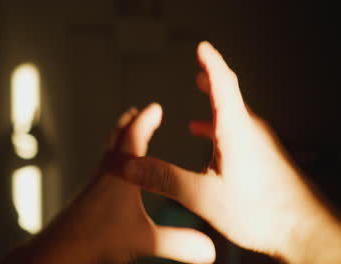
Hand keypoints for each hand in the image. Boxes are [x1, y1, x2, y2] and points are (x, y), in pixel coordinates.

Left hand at [3, 104, 215, 263]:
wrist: (58, 250)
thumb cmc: (98, 240)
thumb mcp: (145, 241)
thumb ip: (179, 243)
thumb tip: (211, 251)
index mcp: (121, 174)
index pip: (134, 137)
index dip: (146, 120)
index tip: (156, 107)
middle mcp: (106, 173)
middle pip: (116, 138)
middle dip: (129, 123)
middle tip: (137, 112)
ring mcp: (94, 184)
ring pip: (108, 153)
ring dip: (119, 140)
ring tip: (128, 138)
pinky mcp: (88, 196)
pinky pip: (104, 168)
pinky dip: (115, 160)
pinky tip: (118, 177)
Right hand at [120, 42, 340, 262]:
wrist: (302, 231)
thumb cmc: (261, 214)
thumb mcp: (204, 197)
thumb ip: (165, 179)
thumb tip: (130, 166)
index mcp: (236, 132)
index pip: (223, 85)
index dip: (210, 63)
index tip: (202, 47)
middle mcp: (250, 132)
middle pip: (229, 94)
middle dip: (211, 76)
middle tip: (199, 63)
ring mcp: (258, 144)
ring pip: (233, 113)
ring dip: (215, 100)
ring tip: (201, 89)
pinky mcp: (262, 157)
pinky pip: (238, 131)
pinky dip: (218, 125)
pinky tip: (207, 137)